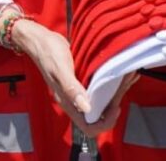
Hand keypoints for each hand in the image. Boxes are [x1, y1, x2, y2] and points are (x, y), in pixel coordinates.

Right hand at [14, 20, 118, 136]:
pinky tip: (120, 73)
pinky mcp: (82, 80)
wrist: (39, 38)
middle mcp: (74, 100)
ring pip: (101, 102)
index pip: (89, 127)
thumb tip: (87, 108)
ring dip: (116, 94)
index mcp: (67, 102)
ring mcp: (78, 91)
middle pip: (99, 116)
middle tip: (123, 87)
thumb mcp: (60, 69)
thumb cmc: (47, 52)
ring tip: (126, 78)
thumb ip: (71, 88)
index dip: (105, 122)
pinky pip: (100, 89)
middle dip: (114, 105)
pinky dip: (112, 84)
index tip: (115, 107)